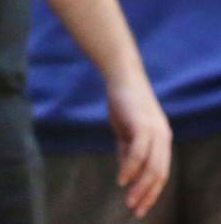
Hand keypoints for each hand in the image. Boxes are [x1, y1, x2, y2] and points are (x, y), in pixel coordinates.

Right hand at [106, 73, 171, 217]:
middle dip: (147, 195)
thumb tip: (127, 172)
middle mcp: (163, 137)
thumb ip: (128, 149)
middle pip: (159, 174)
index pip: (160, 172)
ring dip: (140, 187)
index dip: (150, 191)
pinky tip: (121, 180)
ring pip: (152, 168)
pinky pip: (138, 154)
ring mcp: (155, 131)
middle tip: (135, 210)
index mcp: (161, 139)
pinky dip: (130, 169)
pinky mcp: (143, 126)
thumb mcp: (125, 129)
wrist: (120, 75)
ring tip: (129, 201)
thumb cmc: (122, 100)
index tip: (139, 206)